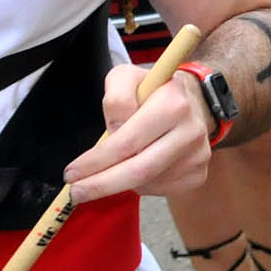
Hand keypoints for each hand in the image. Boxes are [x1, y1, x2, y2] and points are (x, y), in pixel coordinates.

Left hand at [62, 63, 210, 203]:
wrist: (192, 103)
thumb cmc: (151, 92)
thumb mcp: (126, 77)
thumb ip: (116, 96)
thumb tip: (115, 129)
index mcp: (173, 103)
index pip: (128, 141)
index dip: (96, 160)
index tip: (71, 172)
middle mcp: (191, 130)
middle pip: (140, 170)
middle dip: (102, 184)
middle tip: (77, 192)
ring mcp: (198, 155)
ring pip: (147, 183)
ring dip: (120, 183)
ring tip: (110, 169)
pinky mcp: (199, 173)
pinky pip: (160, 190)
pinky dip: (140, 186)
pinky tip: (136, 169)